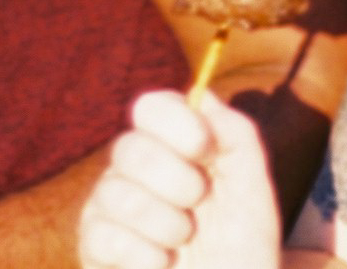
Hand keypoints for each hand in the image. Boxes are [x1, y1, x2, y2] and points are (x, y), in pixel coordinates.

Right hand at [80, 90, 282, 268]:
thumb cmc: (242, 251)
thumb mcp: (252, 189)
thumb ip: (235, 135)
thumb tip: (201, 95)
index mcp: (173, 147)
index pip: (152, 107)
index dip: (177, 122)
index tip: (205, 149)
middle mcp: (134, 170)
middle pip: (129, 147)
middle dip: (177, 182)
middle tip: (199, 206)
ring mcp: (108, 208)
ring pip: (115, 193)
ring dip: (166, 225)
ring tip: (183, 244)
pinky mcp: (94, 248)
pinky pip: (103, 237)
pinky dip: (145, 257)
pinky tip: (160, 266)